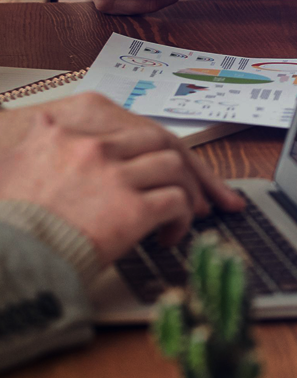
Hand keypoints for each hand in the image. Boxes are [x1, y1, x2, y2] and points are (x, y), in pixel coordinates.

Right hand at [0, 92, 243, 214]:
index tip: (162, 165)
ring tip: (185, 213)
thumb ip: (40, 140)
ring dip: (187, 192)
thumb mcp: (15, 163)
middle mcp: (97, 148)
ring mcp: (117, 176)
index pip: (130, 131)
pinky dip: (182, 219)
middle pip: (161, 143)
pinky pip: (177, 203)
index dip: (152, 150)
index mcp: (69, 133)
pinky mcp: (133, 208)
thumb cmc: (10, 219)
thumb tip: (44, 123)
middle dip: (184, 167)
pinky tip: (168, 235)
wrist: (8, 254)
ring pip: (176, 168)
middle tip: (196, 190)